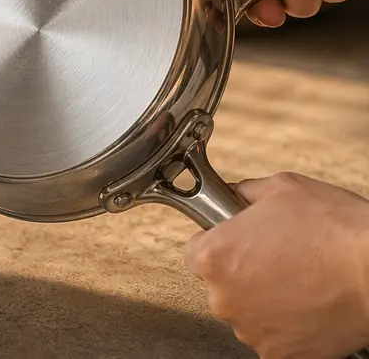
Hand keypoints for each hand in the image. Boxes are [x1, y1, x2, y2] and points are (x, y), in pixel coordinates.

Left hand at [185, 173, 368, 357]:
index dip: (220, 243)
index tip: (240, 240)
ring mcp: (250, 330)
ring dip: (265, 300)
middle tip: (280, 258)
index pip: (196, 252)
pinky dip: (288, 326)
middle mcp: (223, 298)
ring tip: (302, 281)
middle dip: (244, 272)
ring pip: (247, 312)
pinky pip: (273, 337)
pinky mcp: (278, 354)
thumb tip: (233, 195)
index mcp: (213, 257)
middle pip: (221, 285)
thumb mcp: (282, 188)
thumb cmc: (335, 231)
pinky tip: (309, 306)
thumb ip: (243, 193)